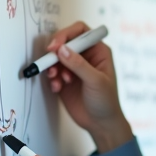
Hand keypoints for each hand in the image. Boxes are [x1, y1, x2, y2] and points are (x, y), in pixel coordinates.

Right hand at [42, 21, 132, 152]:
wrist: (100, 124)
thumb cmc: (106, 101)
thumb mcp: (95, 81)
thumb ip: (78, 65)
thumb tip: (62, 49)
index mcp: (98, 50)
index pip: (80, 31)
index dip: (66, 34)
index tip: (55, 46)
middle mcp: (85, 56)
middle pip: (64, 42)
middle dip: (55, 52)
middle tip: (49, 61)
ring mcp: (73, 67)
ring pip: (56, 57)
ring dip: (52, 67)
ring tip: (57, 80)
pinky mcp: (64, 79)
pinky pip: (52, 72)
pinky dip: (52, 78)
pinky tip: (58, 88)